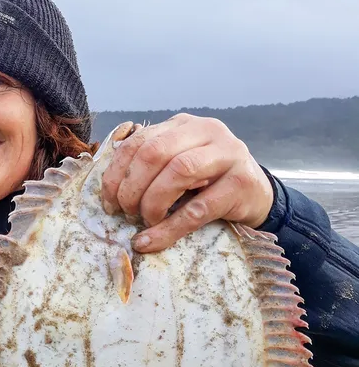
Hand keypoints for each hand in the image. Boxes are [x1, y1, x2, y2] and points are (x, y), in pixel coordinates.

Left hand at [100, 113, 273, 252]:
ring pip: (179, 172)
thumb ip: (149, 169)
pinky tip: (153, 241)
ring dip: (152, 203)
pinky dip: (170, 229)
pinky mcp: (241, 183)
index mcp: (182, 125)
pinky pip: (198, 208)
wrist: (257, 195)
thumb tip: (110, 193)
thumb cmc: (208, 182)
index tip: (108, 203)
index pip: (138, 142)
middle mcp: (206, 130)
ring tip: (145, 222)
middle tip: (127, 213)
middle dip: (132, 188)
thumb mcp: (177, 166)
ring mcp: (228, 154)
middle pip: (154, 153)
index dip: (116, 175)